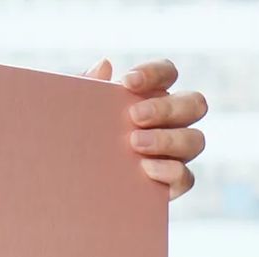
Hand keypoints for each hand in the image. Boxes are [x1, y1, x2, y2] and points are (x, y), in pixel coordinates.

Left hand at [85, 58, 207, 199]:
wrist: (64, 188)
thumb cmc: (73, 143)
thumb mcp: (72, 116)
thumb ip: (86, 89)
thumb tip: (104, 66)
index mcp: (151, 99)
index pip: (168, 75)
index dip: (155, 73)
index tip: (127, 82)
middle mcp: (170, 124)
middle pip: (193, 104)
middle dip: (167, 108)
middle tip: (135, 116)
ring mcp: (173, 156)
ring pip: (194, 141)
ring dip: (168, 140)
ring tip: (135, 144)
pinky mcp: (169, 186)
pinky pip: (186, 178)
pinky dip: (171, 172)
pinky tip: (146, 169)